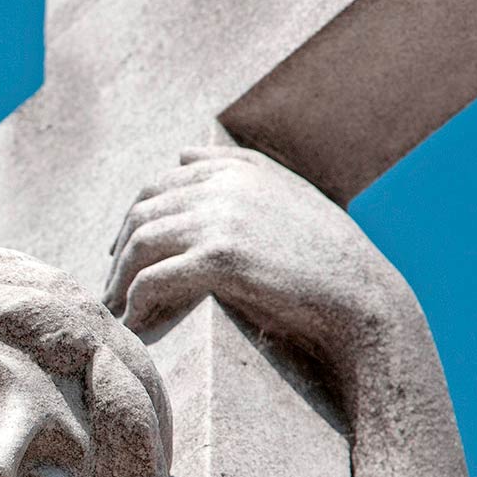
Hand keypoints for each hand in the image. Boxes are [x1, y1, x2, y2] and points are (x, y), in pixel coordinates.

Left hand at [102, 147, 404, 355]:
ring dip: (121, 280)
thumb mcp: (289, 197)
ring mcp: (222, 218)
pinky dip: (136, 302)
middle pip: (142, 212)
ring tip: (117, 310)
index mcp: (240, 168)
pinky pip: (154, 278)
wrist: (364, 299)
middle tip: (112, 288)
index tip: (123, 254)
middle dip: (120, 252)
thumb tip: (183, 153)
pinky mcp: (221, 258)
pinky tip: (135, 323)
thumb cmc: (330, 259)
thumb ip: (239, 170)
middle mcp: (226, 185)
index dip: (135, 220)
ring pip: (141, 244)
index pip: (160, 184)